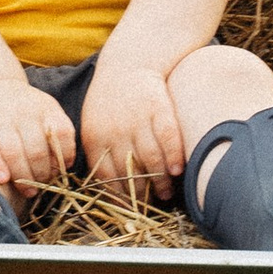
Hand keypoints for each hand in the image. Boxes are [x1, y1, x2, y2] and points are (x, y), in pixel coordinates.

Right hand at [0, 74, 80, 197]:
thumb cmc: (26, 111)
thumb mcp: (47, 112)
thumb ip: (59, 135)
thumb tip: (67, 165)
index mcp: (46, 107)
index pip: (62, 133)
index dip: (64, 157)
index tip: (60, 172)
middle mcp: (23, 110)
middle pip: (36, 150)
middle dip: (41, 174)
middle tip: (41, 186)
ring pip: (13, 152)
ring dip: (22, 177)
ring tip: (27, 191)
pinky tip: (3, 179)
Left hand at [79, 58, 188, 198]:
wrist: (128, 63)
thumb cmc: (110, 101)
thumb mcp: (94, 125)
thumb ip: (99, 153)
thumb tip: (106, 191)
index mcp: (96, 137)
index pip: (106, 176)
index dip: (119, 196)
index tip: (129, 211)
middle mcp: (116, 130)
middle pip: (131, 172)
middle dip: (141, 195)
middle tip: (150, 208)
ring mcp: (138, 119)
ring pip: (151, 159)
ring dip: (160, 181)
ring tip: (166, 194)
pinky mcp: (159, 108)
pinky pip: (168, 138)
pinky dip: (174, 156)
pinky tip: (178, 170)